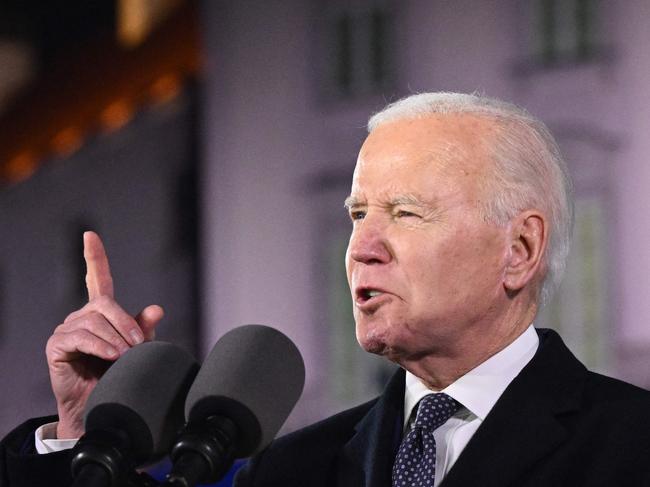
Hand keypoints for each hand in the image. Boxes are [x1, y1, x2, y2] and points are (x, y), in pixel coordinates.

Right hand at [45, 231, 163, 438]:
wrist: (100, 406)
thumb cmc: (118, 375)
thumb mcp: (137, 350)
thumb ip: (144, 329)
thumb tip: (157, 308)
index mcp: (101, 312)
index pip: (97, 278)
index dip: (94, 257)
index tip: (90, 235)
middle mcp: (82, 316)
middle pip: (105, 304)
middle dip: (126, 323)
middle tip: (139, 345)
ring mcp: (67, 329)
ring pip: (95, 322)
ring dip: (115, 339)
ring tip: (125, 357)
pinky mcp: (57, 345)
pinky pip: (82, 338)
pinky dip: (100, 346)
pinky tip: (112, 356)